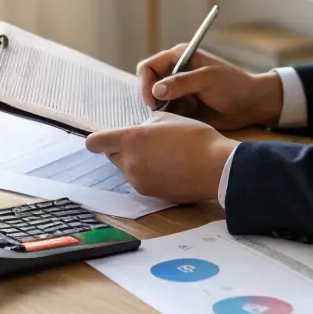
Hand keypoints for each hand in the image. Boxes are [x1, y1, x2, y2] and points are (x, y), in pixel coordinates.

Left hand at [85, 113, 236, 202]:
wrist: (216, 167)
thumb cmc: (195, 137)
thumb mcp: (169, 119)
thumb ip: (148, 124)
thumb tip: (142, 130)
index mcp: (131, 139)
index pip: (96, 142)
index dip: (97, 140)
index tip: (102, 139)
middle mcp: (130, 162)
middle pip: (112, 156)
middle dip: (123, 150)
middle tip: (146, 143)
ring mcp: (139, 181)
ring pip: (127, 169)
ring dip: (137, 163)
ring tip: (163, 156)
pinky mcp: (150, 194)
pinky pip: (141, 181)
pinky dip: (149, 175)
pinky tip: (169, 169)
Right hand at [137, 45, 281, 130]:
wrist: (252, 104)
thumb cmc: (233, 85)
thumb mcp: (208, 80)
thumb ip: (182, 83)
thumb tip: (156, 91)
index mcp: (179, 57)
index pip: (148, 67)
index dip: (145, 83)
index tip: (153, 102)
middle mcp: (175, 72)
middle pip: (148, 85)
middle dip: (151, 99)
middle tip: (162, 113)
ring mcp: (178, 90)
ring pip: (155, 101)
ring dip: (160, 111)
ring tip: (175, 119)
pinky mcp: (182, 106)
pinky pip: (166, 113)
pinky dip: (167, 119)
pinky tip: (179, 123)